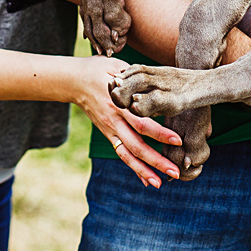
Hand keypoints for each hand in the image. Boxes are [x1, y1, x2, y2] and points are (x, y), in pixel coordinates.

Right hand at [70, 55, 181, 186]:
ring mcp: (109, 130)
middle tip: (175, 172)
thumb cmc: (99, 70)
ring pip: (127, 155)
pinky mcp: (107, 134)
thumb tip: (157, 79)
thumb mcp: (117, 66)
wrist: (73, 81)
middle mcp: (114, 121)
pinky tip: (146, 179)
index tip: (177, 140)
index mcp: (118, 104)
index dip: (159, 133)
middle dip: (156, 160)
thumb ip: (135, 76)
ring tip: (160, 183)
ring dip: (144, 170)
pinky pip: (121, 154)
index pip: (141, 122)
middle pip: (136, 146)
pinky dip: (134, 167)